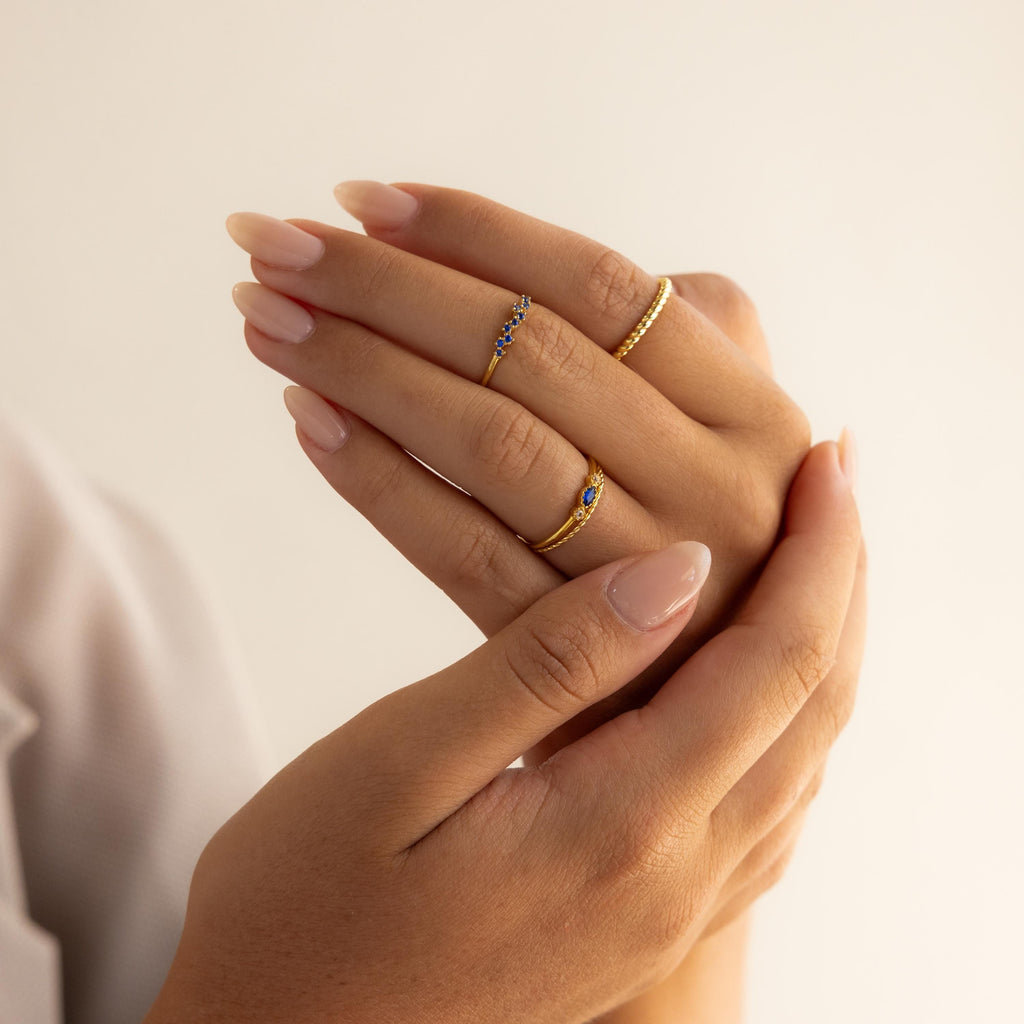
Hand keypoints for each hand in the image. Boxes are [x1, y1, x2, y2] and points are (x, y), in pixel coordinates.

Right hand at [145, 442, 862, 1023]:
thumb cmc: (308, 905)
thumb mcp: (403, 760)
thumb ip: (546, 666)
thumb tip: (676, 573)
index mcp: (623, 824)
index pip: (775, 665)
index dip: (816, 554)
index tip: (829, 461)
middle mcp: (674, 878)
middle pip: (813, 710)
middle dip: (840, 585)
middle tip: (837, 483)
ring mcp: (666, 912)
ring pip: (798, 760)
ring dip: (820, 648)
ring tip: (811, 559)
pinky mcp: (640, 922)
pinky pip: (759, 808)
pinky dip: (782, 720)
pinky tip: (753, 680)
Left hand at [226, 185, 846, 956]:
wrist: (710, 710)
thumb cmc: (705, 535)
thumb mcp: (735, 437)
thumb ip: (694, 341)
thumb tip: (562, 268)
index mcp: (755, 412)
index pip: (603, 290)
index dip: (476, 233)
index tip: (361, 201)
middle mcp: (715, 486)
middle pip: (528, 351)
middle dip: (385, 284)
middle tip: (270, 244)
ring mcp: (644, 578)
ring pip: (488, 443)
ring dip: (362, 368)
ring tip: (267, 321)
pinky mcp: (574, 654)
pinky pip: (460, 552)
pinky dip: (377, 479)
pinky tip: (308, 421)